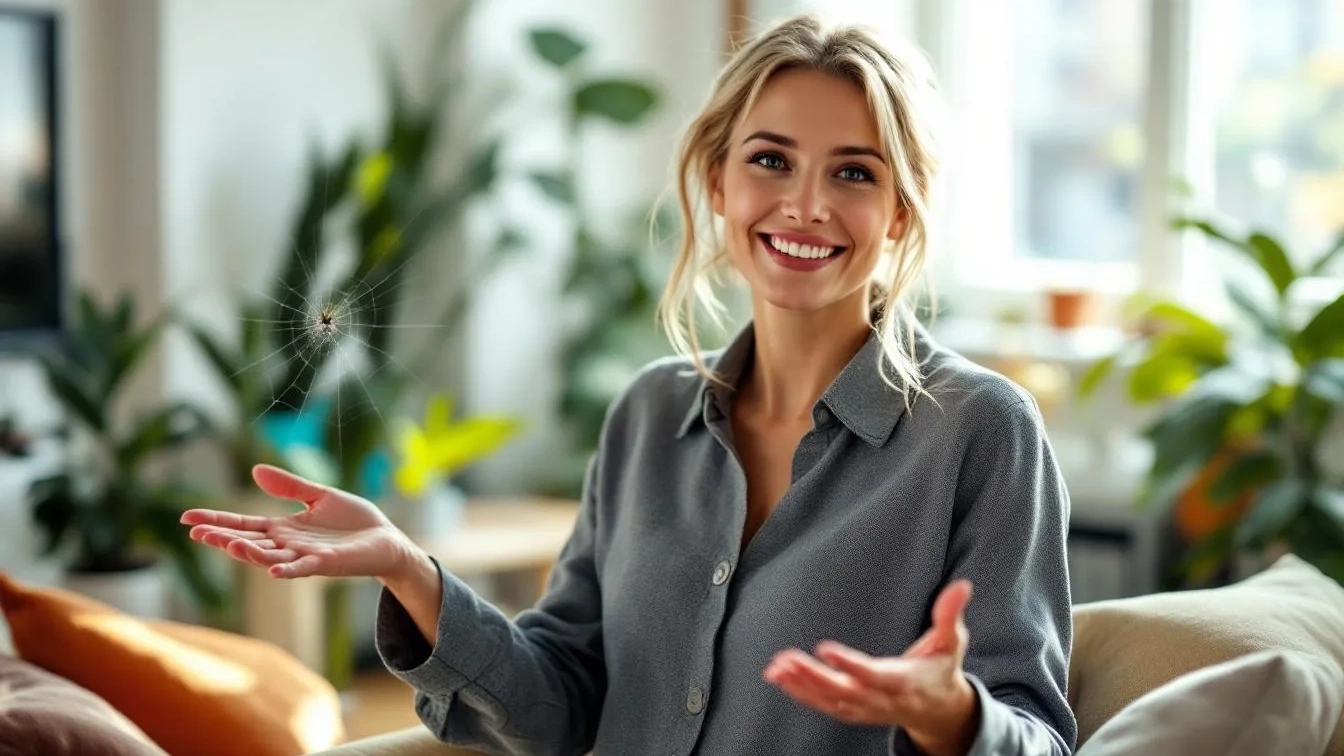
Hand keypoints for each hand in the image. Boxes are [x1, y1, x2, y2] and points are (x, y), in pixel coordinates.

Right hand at [181, 464, 419, 580]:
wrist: (386, 539)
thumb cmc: (354, 521)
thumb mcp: (319, 496)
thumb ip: (289, 486)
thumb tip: (255, 470)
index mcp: (284, 528)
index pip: (243, 524)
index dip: (217, 520)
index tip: (187, 518)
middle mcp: (288, 544)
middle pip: (248, 541)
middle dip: (223, 537)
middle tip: (196, 531)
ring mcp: (305, 556)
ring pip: (270, 556)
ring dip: (249, 552)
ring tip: (227, 544)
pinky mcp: (326, 563)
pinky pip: (303, 568)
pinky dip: (288, 569)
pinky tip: (273, 570)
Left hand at [763, 580, 980, 755]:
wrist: (939, 710)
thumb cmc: (942, 668)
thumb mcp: (952, 642)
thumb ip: (950, 614)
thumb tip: (962, 586)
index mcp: (905, 681)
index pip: (874, 675)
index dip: (850, 664)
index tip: (824, 649)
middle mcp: (882, 700)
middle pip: (845, 691)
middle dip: (814, 677)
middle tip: (787, 659)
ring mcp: (867, 709)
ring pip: (830, 701)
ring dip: (801, 686)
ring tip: (776, 668)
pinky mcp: (855, 711)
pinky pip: (824, 706)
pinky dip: (801, 694)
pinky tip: (779, 678)